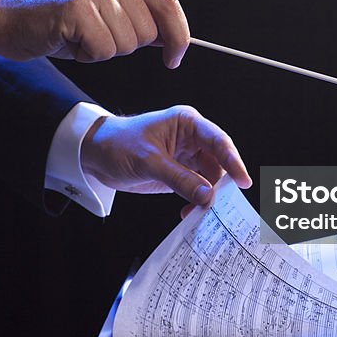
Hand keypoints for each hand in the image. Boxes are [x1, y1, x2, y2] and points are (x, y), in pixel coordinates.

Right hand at [0, 0, 189, 67]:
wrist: (8, 19)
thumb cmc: (58, 24)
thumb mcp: (105, 15)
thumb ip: (137, 20)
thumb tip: (173, 40)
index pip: (168, 5)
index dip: (179, 36)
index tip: (174, 59)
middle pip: (148, 33)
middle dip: (124, 48)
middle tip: (93, 38)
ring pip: (127, 44)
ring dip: (103, 53)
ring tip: (78, 37)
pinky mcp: (77, 8)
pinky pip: (104, 50)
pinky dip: (88, 56)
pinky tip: (68, 41)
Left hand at [81, 105, 251, 217]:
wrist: (93, 154)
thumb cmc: (118, 144)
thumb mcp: (148, 161)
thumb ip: (179, 178)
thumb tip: (207, 195)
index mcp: (187, 123)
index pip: (218, 141)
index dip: (233, 161)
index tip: (242, 180)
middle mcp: (191, 139)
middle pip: (218, 162)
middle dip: (221, 184)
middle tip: (224, 205)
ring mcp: (185, 157)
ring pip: (208, 178)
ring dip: (207, 197)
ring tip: (202, 213)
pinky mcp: (178, 174)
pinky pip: (195, 189)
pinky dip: (195, 202)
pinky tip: (189, 214)